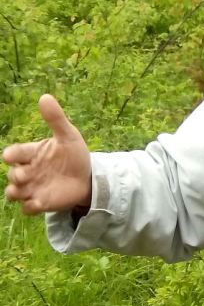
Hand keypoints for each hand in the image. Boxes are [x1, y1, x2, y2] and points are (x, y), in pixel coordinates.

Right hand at [3, 94, 91, 214]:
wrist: (88, 177)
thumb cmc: (74, 155)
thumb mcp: (68, 135)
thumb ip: (56, 119)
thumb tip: (44, 96)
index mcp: (32, 153)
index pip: (12, 153)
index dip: (12, 155)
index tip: (14, 156)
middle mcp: (28, 171)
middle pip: (12, 174)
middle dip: (17, 175)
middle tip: (28, 174)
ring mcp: (32, 188)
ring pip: (13, 193)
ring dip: (17, 192)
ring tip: (27, 190)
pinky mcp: (40, 202)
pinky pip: (27, 208)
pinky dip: (30, 206)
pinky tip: (40, 202)